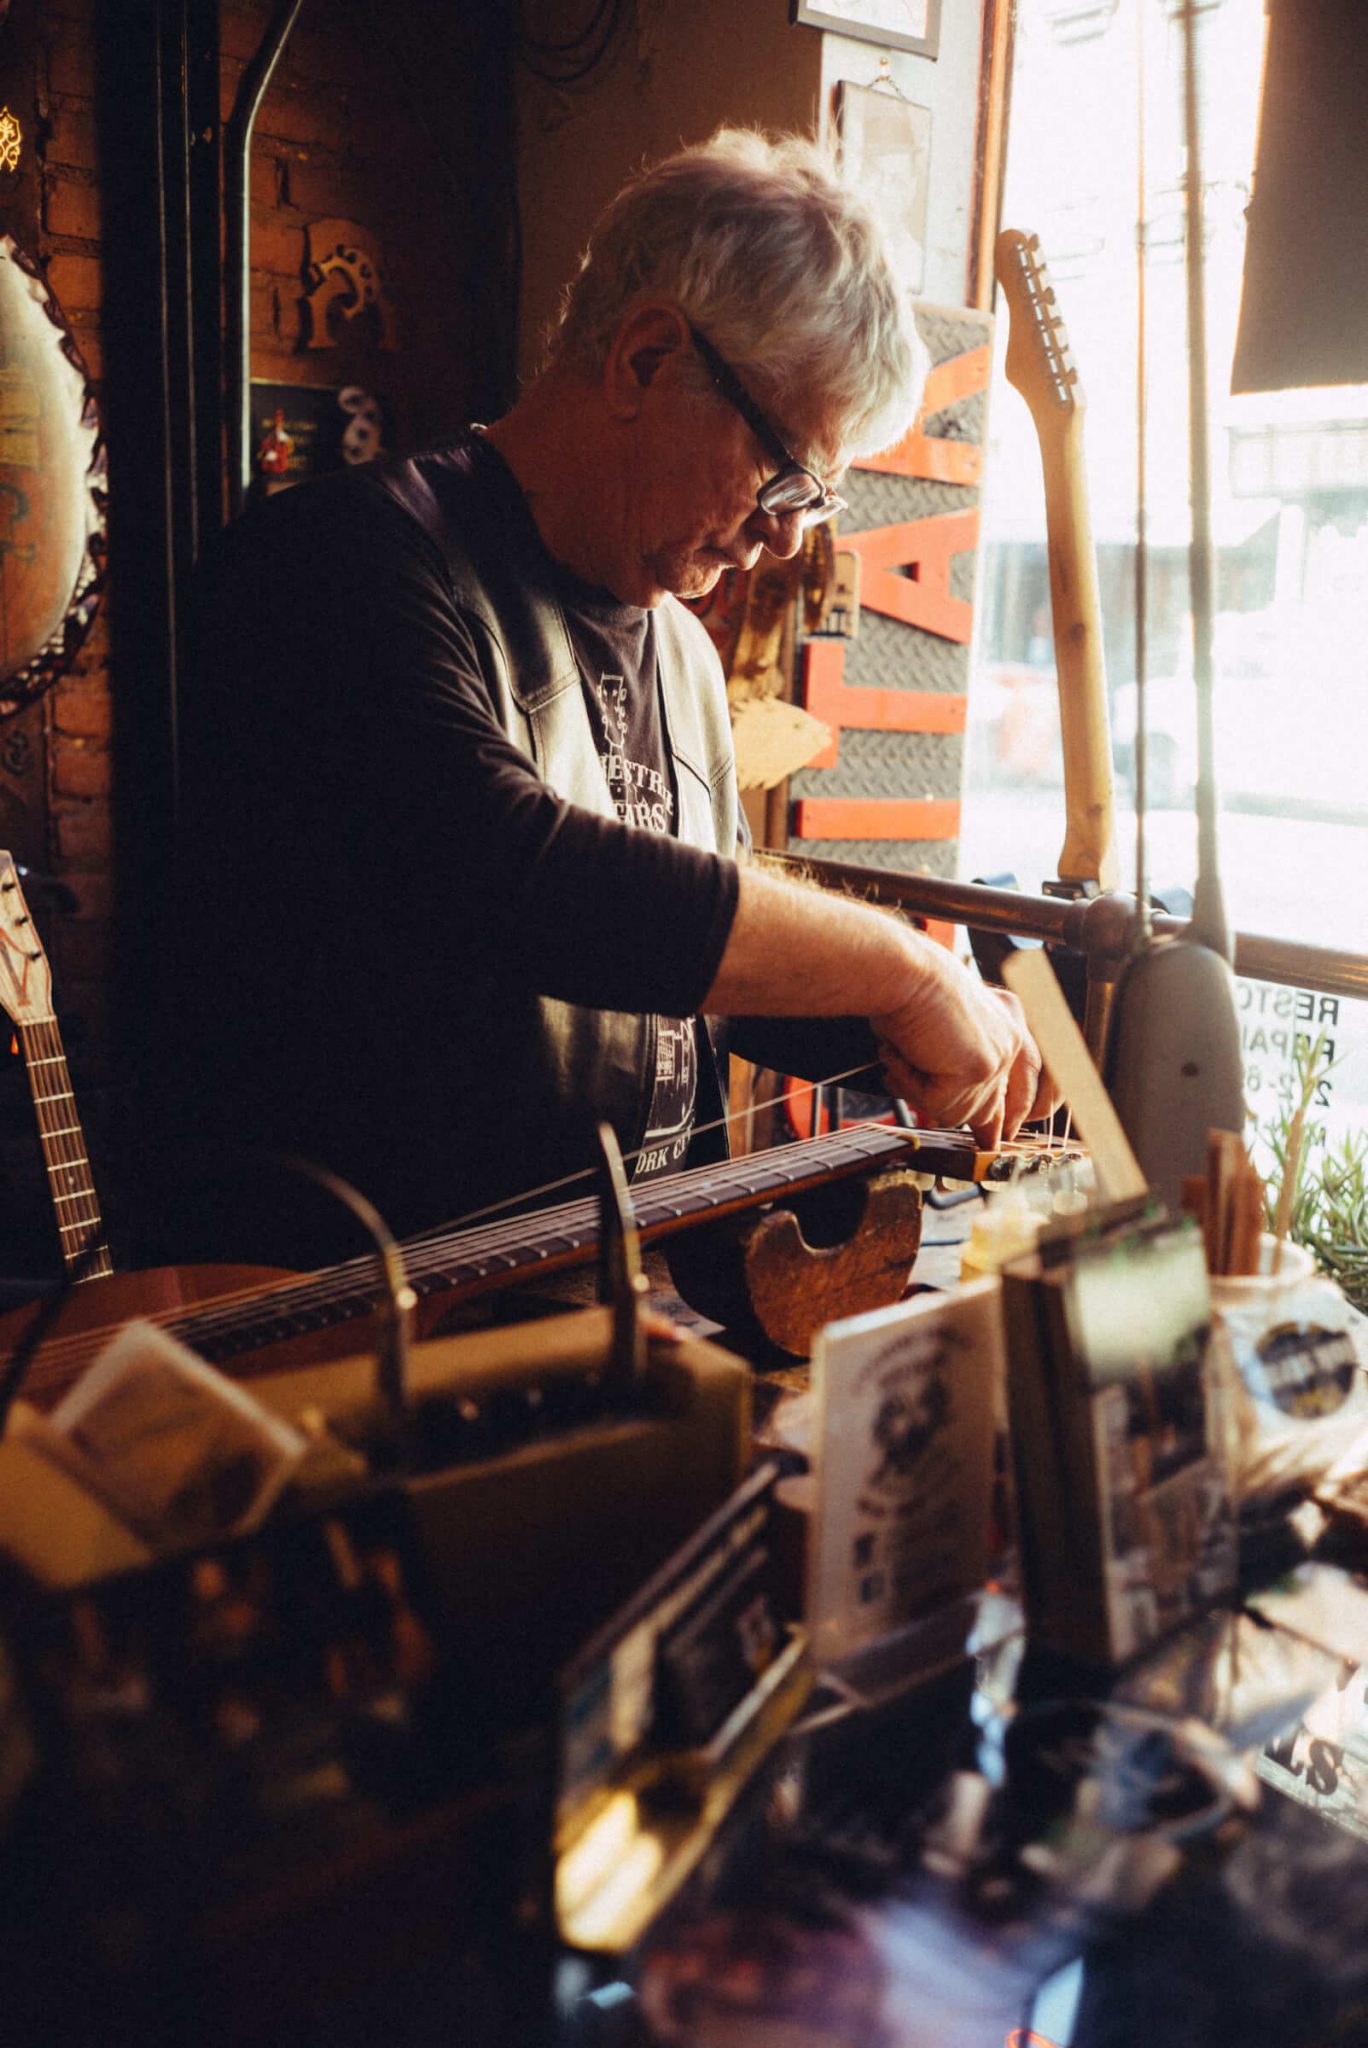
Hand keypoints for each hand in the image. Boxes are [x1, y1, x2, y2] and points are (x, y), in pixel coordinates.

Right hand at [870, 942, 1058, 1146]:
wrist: (903, 971)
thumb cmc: (908, 992)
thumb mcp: (942, 1038)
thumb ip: (963, 1077)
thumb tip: (980, 1131)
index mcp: (1008, 1024)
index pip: (1026, 1081)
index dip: (1012, 1113)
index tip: (998, 1136)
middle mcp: (1012, 1038)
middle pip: (999, 1108)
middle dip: (982, 1125)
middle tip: (973, 1134)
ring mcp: (999, 1055)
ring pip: (960, 1112)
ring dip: (922, 1092)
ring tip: (902, 1057)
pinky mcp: (980, 1068)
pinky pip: (938, 1105)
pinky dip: (910, 1085)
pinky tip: (900, 1055)